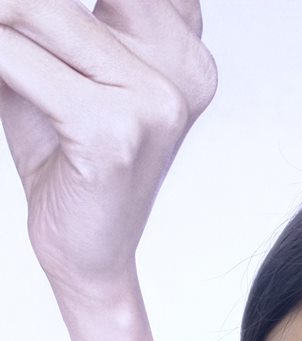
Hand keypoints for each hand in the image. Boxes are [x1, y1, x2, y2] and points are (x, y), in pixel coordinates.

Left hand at [0, 0, 216, 292]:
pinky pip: (20, 61)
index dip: (49, 1)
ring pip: (38, 8)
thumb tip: (7, 2)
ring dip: (0, 20)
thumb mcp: (61, 67)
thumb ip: (44, 18)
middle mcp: (183, 69)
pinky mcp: (115, 133)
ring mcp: (155, 101)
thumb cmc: (71, 164)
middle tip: (0, 24)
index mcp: (183, 48)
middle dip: (18, 8)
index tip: (19, 20)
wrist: (88, 254)